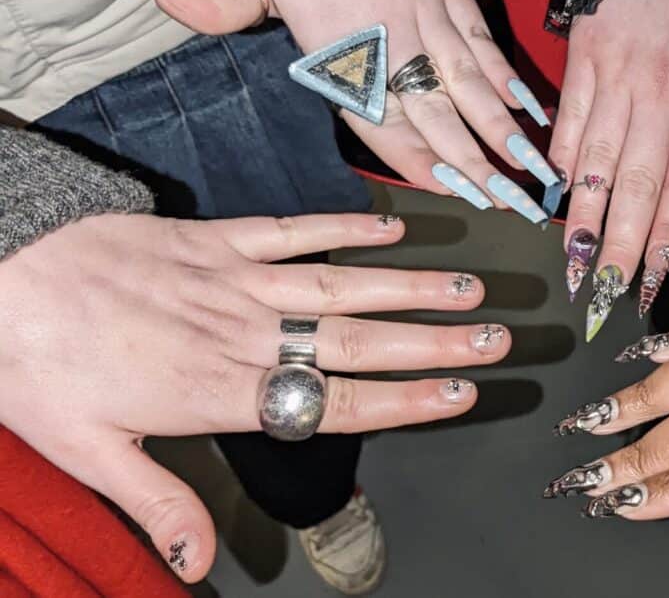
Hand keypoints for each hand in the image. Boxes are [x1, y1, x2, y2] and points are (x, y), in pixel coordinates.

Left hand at [0, 212, 508, 581]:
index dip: (406, 400)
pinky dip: (344, 228)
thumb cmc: (40, 360)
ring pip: (340, 285)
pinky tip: (389, 227)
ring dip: (409, 286)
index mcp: (221, 390)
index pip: (335, 400)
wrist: (5, 268)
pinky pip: (292, 231)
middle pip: (358, 341)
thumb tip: (197, 565)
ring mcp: (237, 279)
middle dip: (435, 343)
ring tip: (467, 286)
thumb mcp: (86, 449)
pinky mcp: (219, 238)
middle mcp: (245, 332)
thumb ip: (156, 500)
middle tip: (496, 336)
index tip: (461, 394)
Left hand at [149, 0, 552, 215]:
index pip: (381, 117)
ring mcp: (430, 13)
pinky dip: (509, 80)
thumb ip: (219, 1)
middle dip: (477, 162)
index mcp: (343, 41)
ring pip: (473, 83)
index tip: (452, 192)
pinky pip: (487, 45)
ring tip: (531, 171)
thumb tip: (162, 1)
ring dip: (503, 131)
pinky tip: (529, 110)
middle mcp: (393, 34)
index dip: (418, 159)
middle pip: (439, 110)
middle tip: (507, 204)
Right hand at [555, 0, 668, 337]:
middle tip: (602, 296)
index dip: (665, 239)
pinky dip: (558, 166)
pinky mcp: (577, 66)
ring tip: (574, 264)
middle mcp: (655, 98)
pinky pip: (565, 126)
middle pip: (632, 188)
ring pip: (593, 166)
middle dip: (618, 249)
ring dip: (582, 221)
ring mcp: (611, 83)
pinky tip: (555, 199)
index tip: (652, 282)